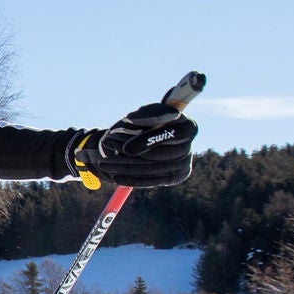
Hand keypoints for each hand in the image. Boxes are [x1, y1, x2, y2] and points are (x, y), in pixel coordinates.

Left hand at [75, 102, 196, 188]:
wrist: (152, 136)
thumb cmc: (150, 120)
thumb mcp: (147, 113)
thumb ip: (143, 115)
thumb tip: (132, 120)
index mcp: (189, 126)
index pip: (170, 135)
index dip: (148, 142)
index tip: (126, 148)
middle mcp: (189, 146)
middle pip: (159, 155)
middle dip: (130, 156)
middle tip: (106, 156)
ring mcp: (184, 163)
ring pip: (152, 169)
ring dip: (126, 168)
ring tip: (105, 164)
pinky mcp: (175, 177)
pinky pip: (153, 181)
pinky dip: (134, 179)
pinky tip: (116, 177)